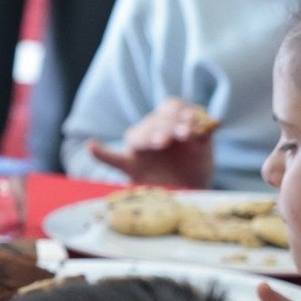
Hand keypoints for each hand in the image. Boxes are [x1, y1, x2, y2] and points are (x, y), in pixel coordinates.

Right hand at [85, 97, 217, 188]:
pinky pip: (112, 158)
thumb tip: (208, 125)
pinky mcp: (130, 165)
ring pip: (137, 135)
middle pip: (155, 120)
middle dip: (169, 126)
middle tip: (181, 136)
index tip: (191, 122)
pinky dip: (101, 153)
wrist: (188, 193)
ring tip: (158, 143)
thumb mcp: (204, 152)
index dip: (181, 112)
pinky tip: (92, 146)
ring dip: (147, 136)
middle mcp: (153, 130)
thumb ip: (203, 139)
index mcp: (171, 122)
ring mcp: (139, 149)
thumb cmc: (195, 169)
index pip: (171, 106)